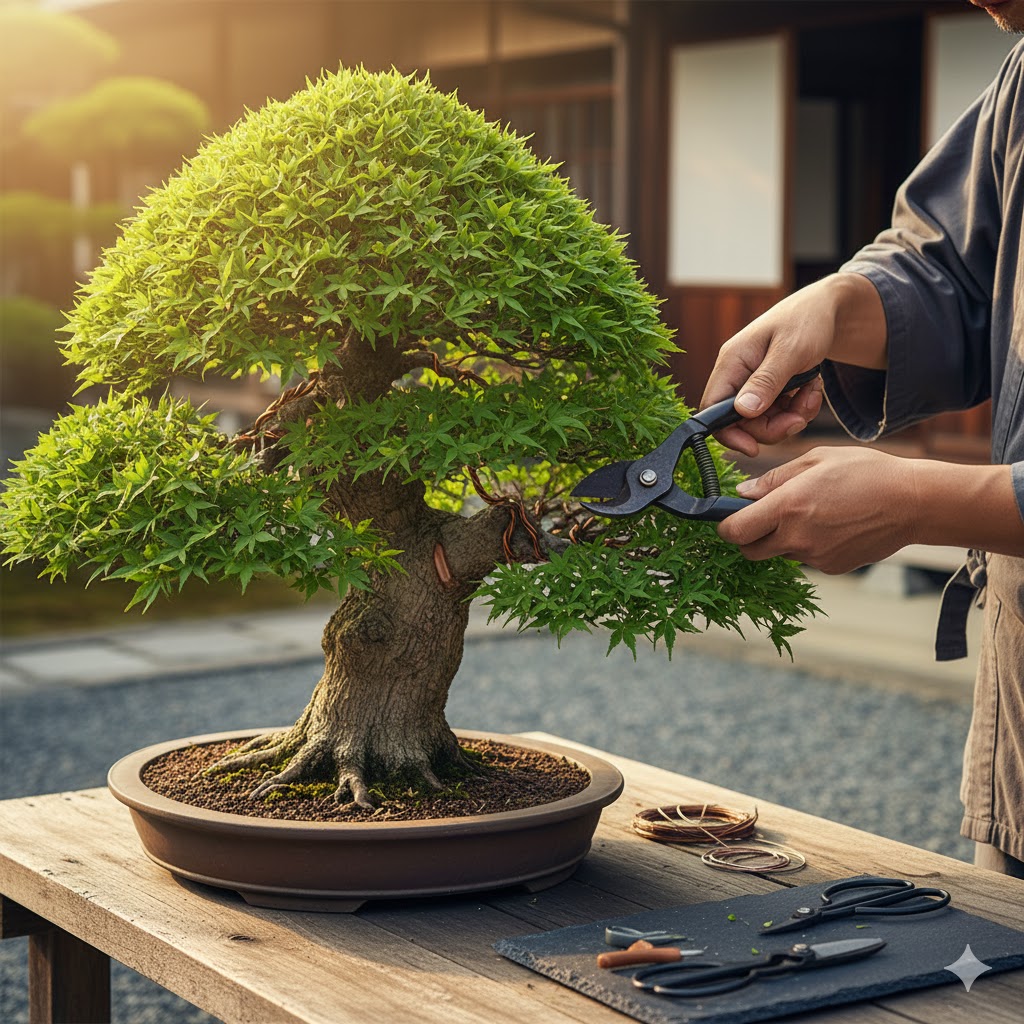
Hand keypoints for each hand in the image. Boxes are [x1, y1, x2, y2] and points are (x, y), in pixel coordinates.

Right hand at [700, 275, 885, 456]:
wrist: (827, 309)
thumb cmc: (807, 320)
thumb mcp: (790, 351)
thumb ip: (766, 382)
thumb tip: (743, 411)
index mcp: (732, 362)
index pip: (713, 408)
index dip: (728, 433)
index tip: (753, 448)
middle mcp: (737, 375)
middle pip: (741, 422)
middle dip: (773, 426)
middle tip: (800, 417)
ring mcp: (752, 383)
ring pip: (762, 422)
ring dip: (791, 417)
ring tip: (811, 394)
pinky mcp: (768, 389)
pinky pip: (777, 414)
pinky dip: (797, 409)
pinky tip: (811, 390)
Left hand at [717, 447, 917, 573]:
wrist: (914, 502)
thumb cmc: (867, 473)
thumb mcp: (816, 460)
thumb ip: (774, 479)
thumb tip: (743, 493)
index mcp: (787, 507)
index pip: (735, 531)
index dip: (726, 526)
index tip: (728, 517)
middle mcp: (797, 537)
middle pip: (750, 551)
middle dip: (748, 536)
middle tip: (762, 517)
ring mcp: (815, 556)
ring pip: (780, 552)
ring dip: (782, 538)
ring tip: (811, 513)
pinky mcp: (831, 567)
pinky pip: (806, 557)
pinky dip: (808, 545)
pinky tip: (831, 524)